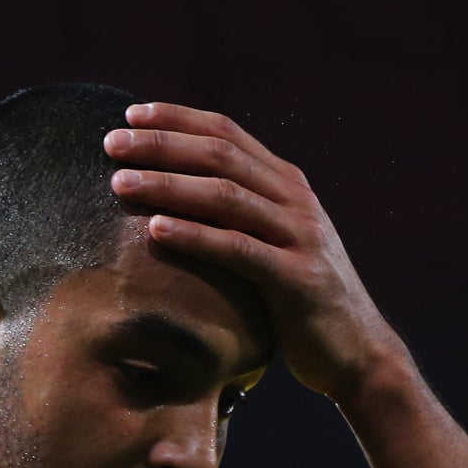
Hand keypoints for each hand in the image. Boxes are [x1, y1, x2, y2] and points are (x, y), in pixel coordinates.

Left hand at [105, 104, 408, 403]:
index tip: (130, 115)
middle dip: (162, 144)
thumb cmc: (300, 302)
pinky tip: (155, 229)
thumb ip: (240, 216)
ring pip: (226, 196)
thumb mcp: (274, 245)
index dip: (178, 119)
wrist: (357, 352)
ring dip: (168, 184)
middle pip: (221, 155)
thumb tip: (175, 197)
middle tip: (110, 144)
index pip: (227, 133)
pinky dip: (194, 235)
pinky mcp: (297, 278)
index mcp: (289, 185)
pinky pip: (238, 249)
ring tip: (119, 182)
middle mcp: (297, 201)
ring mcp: (301, 236)